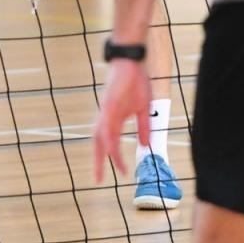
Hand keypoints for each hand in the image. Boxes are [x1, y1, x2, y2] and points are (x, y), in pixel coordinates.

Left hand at [91, 58, 150, 183]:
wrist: (131, 61)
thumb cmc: (136, 82)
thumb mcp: (143, 108)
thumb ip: (143, 127)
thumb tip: (145, 144)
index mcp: (114, 119)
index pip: (111, 143)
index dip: (115, 158)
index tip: (124, 173)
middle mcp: (106, 117)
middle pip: (98, 143)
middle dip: (98, 161)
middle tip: (98, 180)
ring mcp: (106, 111)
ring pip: (99, 136)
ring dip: (100, 153)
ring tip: (102, 170)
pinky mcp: (109, 104)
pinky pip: (105, 123)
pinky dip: (106, 137)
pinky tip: (108, 147)